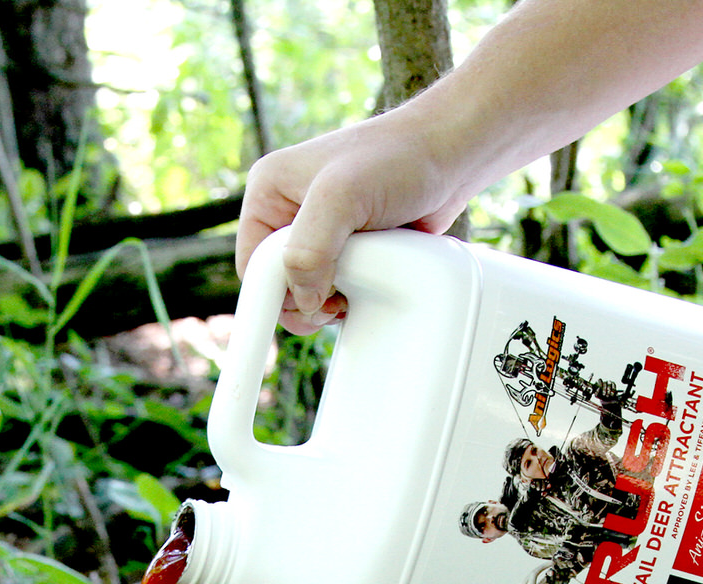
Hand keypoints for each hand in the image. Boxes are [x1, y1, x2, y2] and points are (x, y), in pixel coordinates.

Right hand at [237, 113, 476, 334]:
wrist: (450, 154)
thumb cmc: (398, 158)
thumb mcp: (343, 196)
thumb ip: (310, 248)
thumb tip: (303, 299)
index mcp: (269, 192)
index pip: (253, 266)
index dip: (277, 295)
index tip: (311, 310)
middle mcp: (290, 212)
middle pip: (281, 285)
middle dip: (308, 301)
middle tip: (339, 302)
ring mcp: (322, 231)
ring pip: (311, 291)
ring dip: (333, 301)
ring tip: (360, 286)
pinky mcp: (351, 247)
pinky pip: (339, 288)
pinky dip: (353, 295)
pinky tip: (372, 284)